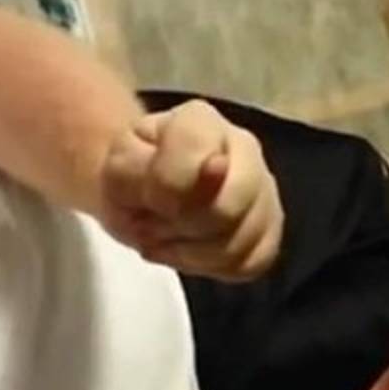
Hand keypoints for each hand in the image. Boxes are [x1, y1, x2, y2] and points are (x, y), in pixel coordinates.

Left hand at [99, 99, 283, 281]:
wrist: (143, 195)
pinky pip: (251, 263)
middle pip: (230, 205)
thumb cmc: (132, 177)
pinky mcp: (271, 230)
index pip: (196, 153)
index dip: (165, 189)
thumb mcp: (117, 169)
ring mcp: (264, 190)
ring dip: (191, 253)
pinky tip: (191, 254)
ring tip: (167, 242)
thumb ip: (150, 164)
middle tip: (156, 227)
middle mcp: (245, 148)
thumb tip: (216, 168)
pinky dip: (213, 267)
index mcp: (201, 121)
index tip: (147, 199)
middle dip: (183, 227)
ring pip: (240, 241)